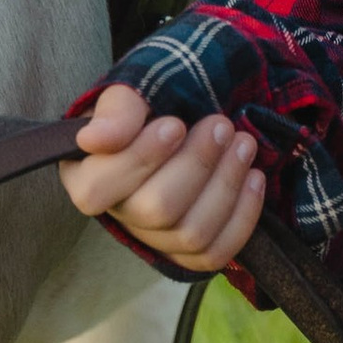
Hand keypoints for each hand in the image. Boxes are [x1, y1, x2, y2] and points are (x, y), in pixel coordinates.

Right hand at [58, 84, 264, 273]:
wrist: (199, 110)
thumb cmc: (159, 99)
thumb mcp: (136, 89)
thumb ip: (117, 110)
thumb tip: (94, 140)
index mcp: (87, 176)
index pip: (97, 189)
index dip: (140, 159)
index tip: (175, 125)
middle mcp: (118, 213)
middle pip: (155, 210)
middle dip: (197, 165)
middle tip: (222, 125)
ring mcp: (155, 237)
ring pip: (191, 233)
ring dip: (226, 184)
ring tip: (244, 144)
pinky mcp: (190, 250)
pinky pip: (216, 253)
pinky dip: (242, 216)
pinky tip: (254, 177)